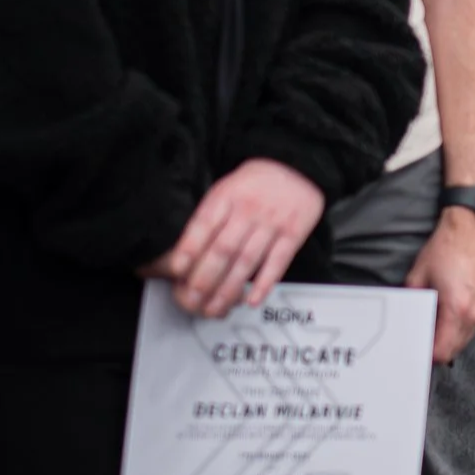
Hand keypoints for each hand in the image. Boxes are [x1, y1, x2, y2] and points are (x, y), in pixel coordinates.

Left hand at [142, 159, 325, 317]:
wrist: (298, 167)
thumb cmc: (255, 183)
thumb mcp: (225, 189)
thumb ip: (208, 217)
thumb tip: (184, 255)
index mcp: (227, 196)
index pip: (203, 225)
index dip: (189, 249)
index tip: (177, 271)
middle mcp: (249, 210)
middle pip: (223, 249)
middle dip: (205, 278)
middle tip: (192, 299)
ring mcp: (273, 222)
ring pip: (247, 261)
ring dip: (230, 288)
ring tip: (216, 307)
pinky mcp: (294, 233)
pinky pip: (278, 262)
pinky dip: (265, 283)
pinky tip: (252, 298)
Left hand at [408, 206, 474, 363]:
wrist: (469, 230)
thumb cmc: (447, 248)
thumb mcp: (416, 278)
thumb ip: (411, 306)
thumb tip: (407, 323)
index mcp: (456, 309)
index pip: (441, 352)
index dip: (425, 356)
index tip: (415, 353)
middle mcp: (472, 314)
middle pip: (452, 352)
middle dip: (435, 351)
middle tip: (419, 343)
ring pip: (461, 343)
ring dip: (446, 342)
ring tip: (431, 330)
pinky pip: (468, 331)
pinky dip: (455, 332)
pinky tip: (444, 321)